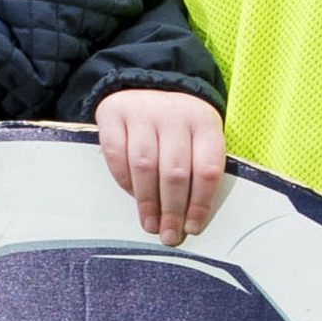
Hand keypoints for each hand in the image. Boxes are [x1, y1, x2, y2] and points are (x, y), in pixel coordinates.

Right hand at [97, 87, 226, 246]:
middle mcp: (175, 114)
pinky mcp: (114, 113)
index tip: (192, 228)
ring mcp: (143, 111)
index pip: (207, 169)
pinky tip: (131, 195)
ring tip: (150, 223)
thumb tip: (191, 219)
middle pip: (175, 172)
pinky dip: (124, 180)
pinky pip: (117, 155)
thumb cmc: (179, 126)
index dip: (200, 203)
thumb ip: (199, 169)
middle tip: (168, 235)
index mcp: (205, 122)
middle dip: (172, 209)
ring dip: (147, 201)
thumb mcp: (199, 137)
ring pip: (145, 166)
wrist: (147, 85)